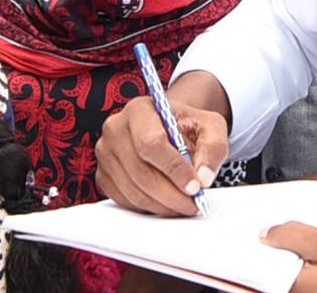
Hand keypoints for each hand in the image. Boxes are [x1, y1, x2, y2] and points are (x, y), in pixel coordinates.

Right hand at [95, 95, 228, 216]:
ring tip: (183, 205)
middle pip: (140, 171)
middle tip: (193, 204)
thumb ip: (213, 148)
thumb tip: (203, 177)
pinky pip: (124, 200)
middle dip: (170, 194)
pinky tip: (166, 202)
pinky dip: (148, 207)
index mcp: (139, 109)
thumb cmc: (186, 126)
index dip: (174, 169)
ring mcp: (105, 152)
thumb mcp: (210, 126)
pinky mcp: (103, 174)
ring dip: (162, 205)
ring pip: (133, 190)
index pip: (151, 143)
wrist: (168, 129)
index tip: (195, 186)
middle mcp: (115, 128)